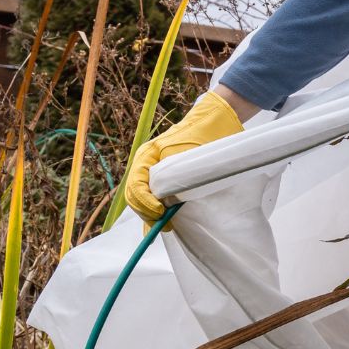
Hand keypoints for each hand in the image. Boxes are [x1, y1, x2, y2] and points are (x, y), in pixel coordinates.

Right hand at [123, 91, 244, 224]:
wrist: (213, 122)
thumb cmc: (201, 136)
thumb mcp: (187, 155)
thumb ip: (175, 176)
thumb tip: (168, 204)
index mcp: (146, 156)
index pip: (136, 186)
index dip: (145, 202)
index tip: (161, 211)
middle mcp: (145, 166)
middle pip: (135, 196)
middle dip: (147, 213)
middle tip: (165, 224)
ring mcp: (152, 173)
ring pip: (141, 200)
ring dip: (150, 216)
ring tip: (166, 226)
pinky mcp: (163, 180)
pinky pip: (151, 199)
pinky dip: (153, 214)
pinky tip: (159, 225)